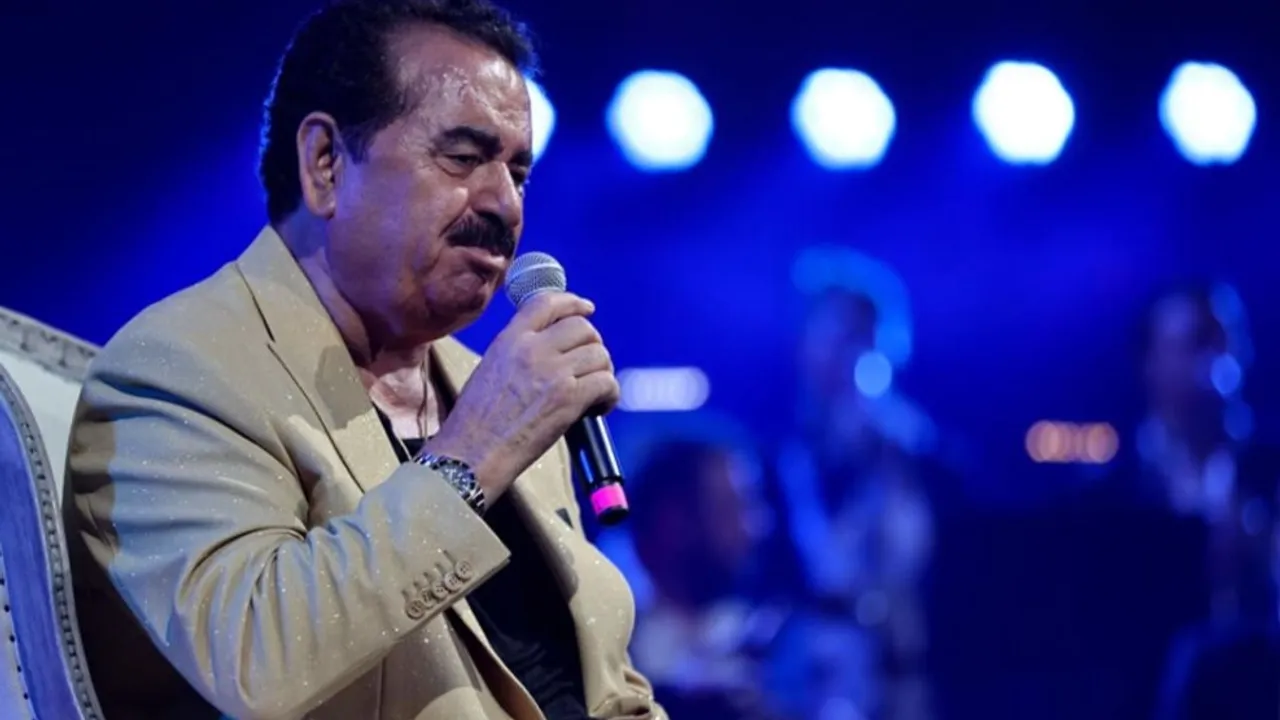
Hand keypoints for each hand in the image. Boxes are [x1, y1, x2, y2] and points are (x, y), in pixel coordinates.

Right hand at [423, 292, 618, 502]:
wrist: (469, 455)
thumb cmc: (475, 424)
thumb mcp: (489, 370)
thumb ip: (518, 353)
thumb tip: (551, 351)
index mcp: (508, 340)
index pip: (547, 302)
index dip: (573, 303)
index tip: (587, 309)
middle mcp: (531, 349)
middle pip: (583, 328)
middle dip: (592, 348)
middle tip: (588, 370)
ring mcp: (551, 372)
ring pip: (599, 355)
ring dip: (603, 373)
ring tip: (592, 395)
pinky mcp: (567, 398)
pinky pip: (606, 382)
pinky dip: (609, 395)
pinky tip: (597, 409)